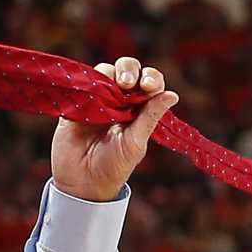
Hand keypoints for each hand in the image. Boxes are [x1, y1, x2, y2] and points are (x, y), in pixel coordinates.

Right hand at [50, 56, 177, 201]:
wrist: (82, 181)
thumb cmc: (114, 166)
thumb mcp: (135, 142)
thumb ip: (150, 117)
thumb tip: (173, 95)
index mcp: (140, 109)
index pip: (150, 82)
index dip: (150, 78)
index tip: (147, 86)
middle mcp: (121, 100)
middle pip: (127, 69)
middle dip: (128, 70)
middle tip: (126, 84)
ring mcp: (98, 99)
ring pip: (104, 71)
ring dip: (107, 73)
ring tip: (107, 91)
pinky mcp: (78, 102)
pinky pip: (82, 83)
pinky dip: (86, 82)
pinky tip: (89, 91)